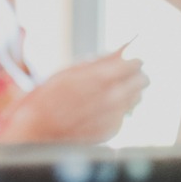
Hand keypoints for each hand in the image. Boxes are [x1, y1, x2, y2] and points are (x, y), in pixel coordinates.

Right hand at [0, 47, 148, 143]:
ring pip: (138, 97)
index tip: (129, 61)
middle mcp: (113, 98)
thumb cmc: (48, 98)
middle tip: (125, 75)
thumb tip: (123, 49)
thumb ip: (99, 61)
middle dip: (136, 75)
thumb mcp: (69, 71)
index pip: (136, 63)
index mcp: (102, 78)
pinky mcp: (112, 130)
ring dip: (130, 92)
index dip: (133, 61)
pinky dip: (118, 110)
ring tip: (111, 92)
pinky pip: (125, 114)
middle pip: (143, 80)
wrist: (36, 132)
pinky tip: (101, 110)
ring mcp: (114, 116)